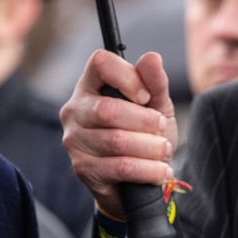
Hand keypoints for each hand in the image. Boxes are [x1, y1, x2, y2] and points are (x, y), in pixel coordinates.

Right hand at [60, 50, 177, 219]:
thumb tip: (152, 57)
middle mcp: (74, 111)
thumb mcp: (155, 106)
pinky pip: (120, 167)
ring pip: (116, 141)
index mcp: (89, 87)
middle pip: (108, 109)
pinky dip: (148, 170)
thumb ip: (154, 82)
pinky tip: (159, 171)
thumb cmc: (142, 136)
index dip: (127, 76)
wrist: (136, 180)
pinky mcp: (82, 168)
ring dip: (150, 148)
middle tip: (161, 129)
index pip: (100, 64)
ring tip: (163, 151)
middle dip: (145, 121)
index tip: (145, 96)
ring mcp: (74, 141)